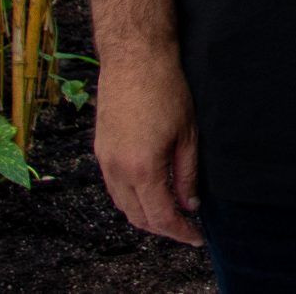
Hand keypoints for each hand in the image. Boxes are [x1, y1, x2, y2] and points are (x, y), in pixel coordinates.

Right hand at [94, 48, 202, 245]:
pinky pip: (113, 187)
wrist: (134, 59)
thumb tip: (189, 203)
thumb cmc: (166, 89)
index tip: (196, 237)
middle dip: (163, 227)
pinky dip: (131, 198)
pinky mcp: (100, 150)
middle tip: (187, 226)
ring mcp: (105, 160)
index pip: (160, 216)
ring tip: (171, 211)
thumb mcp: (188, 134)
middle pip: (137, 216)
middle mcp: (117, 170)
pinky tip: (150, 191)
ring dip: (145, 214)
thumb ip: (187, 174)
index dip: (180, 231)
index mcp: (142, 168)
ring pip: (122, 204)